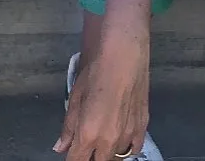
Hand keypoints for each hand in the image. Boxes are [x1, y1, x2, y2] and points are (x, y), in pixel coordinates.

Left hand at [55, 34, 149, 160]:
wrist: (123, 55)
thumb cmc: (94, 72)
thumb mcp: (75, 97)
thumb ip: (69, 127)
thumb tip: (60, 147)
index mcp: (88, 135)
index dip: (73, 158)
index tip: (72, 152)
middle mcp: (108, 141)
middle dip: (90, 156)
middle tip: (87, 144)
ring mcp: (128, 135)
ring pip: (116, 156)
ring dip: (108, 151)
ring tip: (104, 138)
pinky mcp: (143, 126)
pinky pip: (134, 148)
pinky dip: (127, 146)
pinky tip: (121, 138)